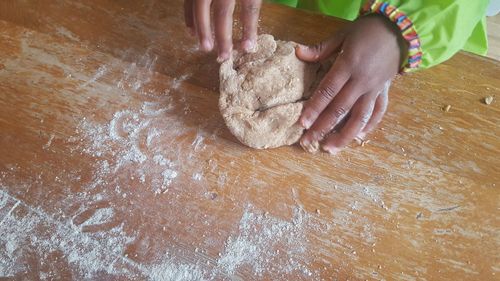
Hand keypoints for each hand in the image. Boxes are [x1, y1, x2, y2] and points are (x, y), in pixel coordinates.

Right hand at [184, 0, 261, 61]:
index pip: (249, 7)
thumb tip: (249, 40)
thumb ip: (250, 6)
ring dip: (202, 30)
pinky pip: (188, 3)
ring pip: (201, 8)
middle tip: (223, 56)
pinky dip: (189, 18)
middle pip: (222, 11)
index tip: (248, 48)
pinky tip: (192, 33)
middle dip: (222, 35)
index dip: (249, 28)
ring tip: (206, 48)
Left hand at [296, 14, 407, 153]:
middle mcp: (361, 81)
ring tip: (331, 148)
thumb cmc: (367, 31)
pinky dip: (370, 125)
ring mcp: (375, 89)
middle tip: (309, 141)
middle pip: (340, 109)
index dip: (314, 108)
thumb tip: (298, 53)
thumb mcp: (342, 35)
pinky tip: (359, 137)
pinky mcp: (385, 92)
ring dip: (345, 135)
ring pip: (360, 117)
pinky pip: (379, 112)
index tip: (302, 123)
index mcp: (348, 65)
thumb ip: (321, 49)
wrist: (401, 29)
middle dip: (323, 127)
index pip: (328, 91)